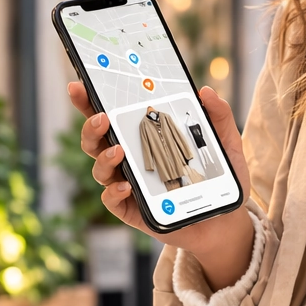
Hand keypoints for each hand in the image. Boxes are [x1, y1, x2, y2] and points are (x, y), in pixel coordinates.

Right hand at [68, 81, 254, 288]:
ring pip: (100, 169)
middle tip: (102, 117)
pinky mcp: (132, 210)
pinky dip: (114, 192)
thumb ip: (218, 116)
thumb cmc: (217, 179)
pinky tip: (126, 187)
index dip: (90, 101)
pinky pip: (112, 200)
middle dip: (90, 127)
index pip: (111, 116)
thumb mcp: (225, 144)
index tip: (80, 85)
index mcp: (143, 137)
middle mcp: (129, 159)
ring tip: (119, 151)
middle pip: (96, 141)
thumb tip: (206, 91)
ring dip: (104, 158)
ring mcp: (127, 184)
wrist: (224, 221)